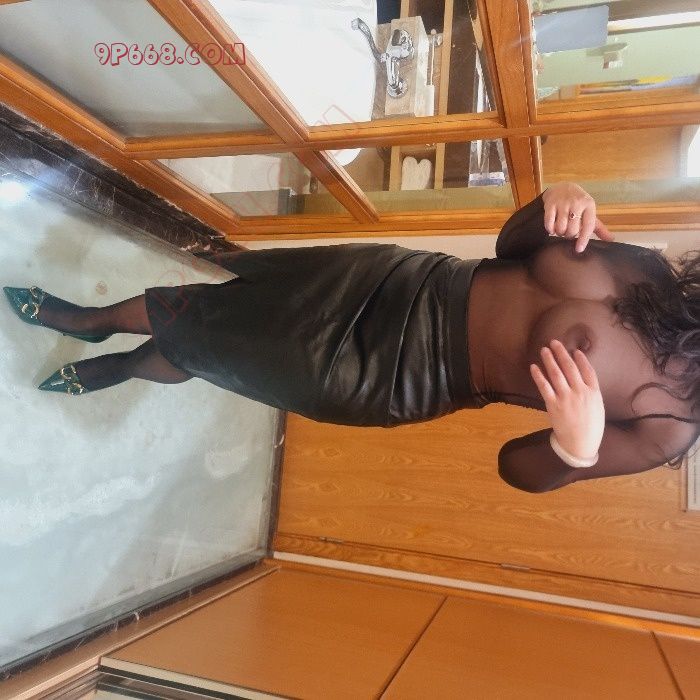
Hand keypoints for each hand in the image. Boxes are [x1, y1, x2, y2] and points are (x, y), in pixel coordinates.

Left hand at [530, 339, 604, 460]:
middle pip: (570, 368)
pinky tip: (534, 367)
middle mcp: (580, 392)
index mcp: (594, 393)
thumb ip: (591, 391)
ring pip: (556, 374)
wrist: (580, 444)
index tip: (575, 350)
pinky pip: (544, 387)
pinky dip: (538, 375)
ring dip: (549, 360)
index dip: (581, 359)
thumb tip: (583, 378)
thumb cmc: (591, 427)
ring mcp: (566, 398)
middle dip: (562, 353)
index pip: (588, 371)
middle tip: (554, 342)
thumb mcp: (598, 407)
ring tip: (544, 349)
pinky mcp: (553, 405)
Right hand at [542, 183, 613, 252]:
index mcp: (589, 205)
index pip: (588, 225)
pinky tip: (552, 228)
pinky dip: (550, 229)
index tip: (579, 250)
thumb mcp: (589, 213)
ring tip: (561, 230)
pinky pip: (549, 223)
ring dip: (559, 233)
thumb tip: (611, 240)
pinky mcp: (550, 204)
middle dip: (569, 235)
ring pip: (560, 228)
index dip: (583, 239)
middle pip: (572, 229)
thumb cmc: (578, 204)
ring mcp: (563, 203)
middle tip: (568, 233)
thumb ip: (599, 227)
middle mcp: (577, 203)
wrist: (562, 187)